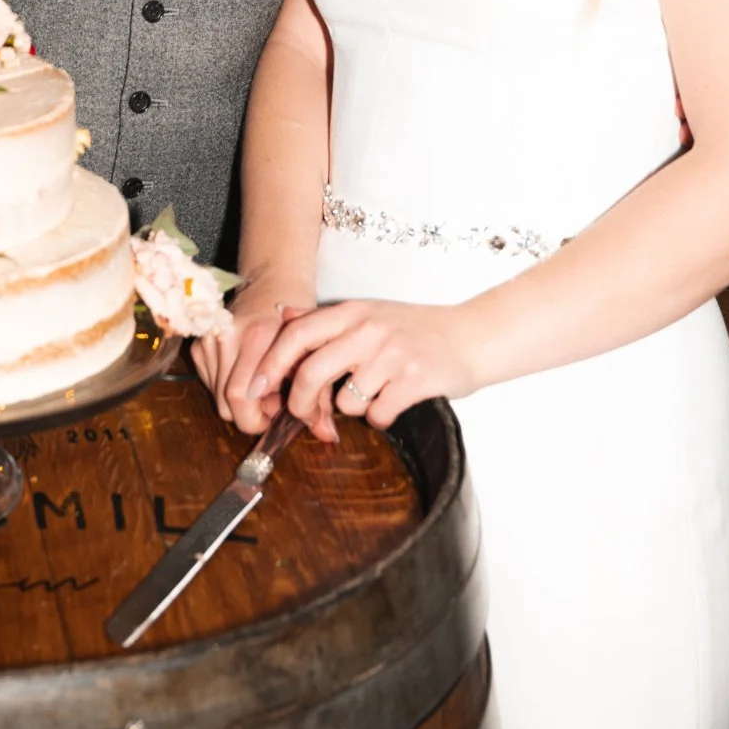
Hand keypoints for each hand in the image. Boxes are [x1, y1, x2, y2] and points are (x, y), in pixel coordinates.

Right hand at [192, 289, 311, 434]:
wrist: (273, 281)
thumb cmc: (296, 317)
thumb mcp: (312, 352)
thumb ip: (317, 393)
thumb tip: (326, 435)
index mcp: (257, 335)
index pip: (241, 397)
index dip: (259, 419)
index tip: (278, 416)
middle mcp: (227, 336)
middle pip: (227, 404)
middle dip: (251, 415)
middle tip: (273, 404)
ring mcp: (209, 340)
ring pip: (218, 398)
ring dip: (240, 403)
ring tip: (263, 385)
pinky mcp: (199, 345)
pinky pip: (212, 385)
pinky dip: (229, 388)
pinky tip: (247, 373)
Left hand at [248, 299, 479, 441]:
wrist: (473, 337)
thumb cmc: (417, 329)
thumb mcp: (369, 313)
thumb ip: (326, 320)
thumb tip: (282, 314)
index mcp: (353, 312)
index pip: (297, 333)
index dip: (271, 364)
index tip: (255, 389)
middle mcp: (369, 329)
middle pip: (313, 371)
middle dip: (300, 403)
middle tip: (305, 416)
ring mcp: (393, 354)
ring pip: (346, 401)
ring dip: (353, 409)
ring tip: (374, 394)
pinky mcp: (415, 380)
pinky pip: (378, 414)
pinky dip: (381, 417)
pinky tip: (395, 402)